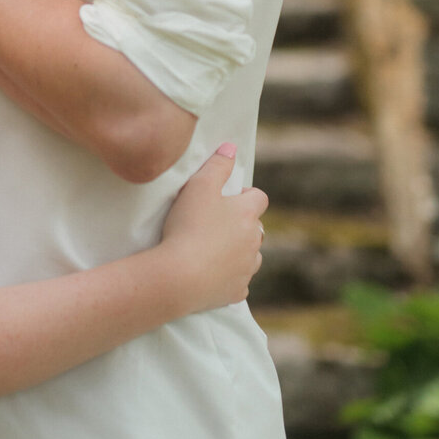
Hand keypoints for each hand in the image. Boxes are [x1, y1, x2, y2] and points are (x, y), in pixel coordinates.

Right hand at [160, 146, 265, 312]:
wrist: (180, 276)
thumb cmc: (188, 225)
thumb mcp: (199, 186)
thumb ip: (217, 165)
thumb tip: (231, 148)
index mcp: (247, 214)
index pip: (259, 198)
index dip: (245, 195)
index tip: (225, 198)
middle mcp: (254, 241)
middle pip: (256, 228)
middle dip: (241, 225)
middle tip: (213, 223)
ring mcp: (247, 268)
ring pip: (251, 256)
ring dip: (238, 251)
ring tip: (212, 249)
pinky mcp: (237, 291)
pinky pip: (239, 281)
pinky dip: (229, 276)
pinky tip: (211, 274)